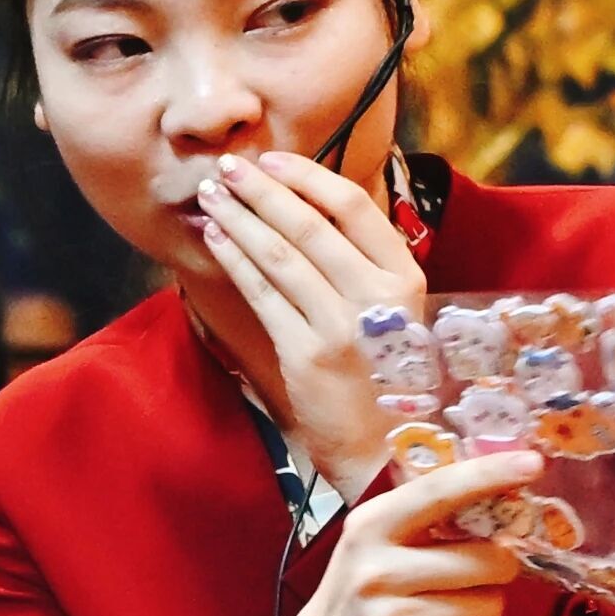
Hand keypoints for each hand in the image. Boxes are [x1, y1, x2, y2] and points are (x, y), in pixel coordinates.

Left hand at [190, 152, 429, 493]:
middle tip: (226, 168)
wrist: (387, 454)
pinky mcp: (307, 353)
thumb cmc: (385, 381)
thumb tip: (306, 212)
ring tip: (209, 197)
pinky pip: (263, 294)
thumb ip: (361, 269)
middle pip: (310, 225)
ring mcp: (342, 325)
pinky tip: (214, 239)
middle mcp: (378, 297)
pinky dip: (235, 260)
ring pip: (281, 255)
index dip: (308, 177)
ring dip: (239, 219)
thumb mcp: (392, 317)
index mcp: (404, 279)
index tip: (272, 161)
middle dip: (261, 191)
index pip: (353, 208)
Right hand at [261, 447, 544, 615]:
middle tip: (473, 582)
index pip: (441, 490)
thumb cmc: (362, 598)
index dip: (491, 474)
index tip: (532, 462)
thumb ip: (425, 517)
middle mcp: (377, 569)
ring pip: (489, 604)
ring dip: (483, 613)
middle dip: (497, 571)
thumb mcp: (375, 544)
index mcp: (372, 526)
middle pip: (488, 558)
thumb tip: (502, 492)